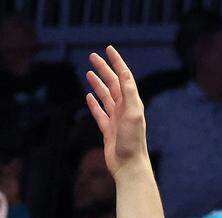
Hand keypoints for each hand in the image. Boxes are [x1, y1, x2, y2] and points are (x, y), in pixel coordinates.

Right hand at [86, 46, 149, 177]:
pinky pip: (100, 113)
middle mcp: (125, 109)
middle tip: (92, 56)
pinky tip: (88, 96)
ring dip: (98, 84)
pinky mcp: (109, 130)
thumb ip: (129, 94)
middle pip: (113, 84)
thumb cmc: (132, 141)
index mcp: (132, 103)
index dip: (117, 62)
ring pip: (105, 97)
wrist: (129, 166)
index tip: (109, 49)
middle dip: (104, 69)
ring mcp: (116, 120)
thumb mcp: (133, 114)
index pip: (124, 77)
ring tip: (89, 73)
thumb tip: (125, 74)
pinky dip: (94, 104)